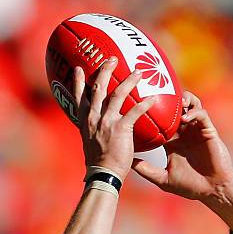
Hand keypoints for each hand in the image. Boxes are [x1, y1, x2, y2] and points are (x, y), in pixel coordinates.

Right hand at [73, 57, 154, 180]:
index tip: (78, 68)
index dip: (78, 81)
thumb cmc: (100, 163)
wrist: (103, 174)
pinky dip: (144, 103)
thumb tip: (100, 129)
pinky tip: (153, 98)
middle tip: (112, 59)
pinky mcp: (121, 128)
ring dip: (128, 80)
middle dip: (105, 70)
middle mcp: (94, 117)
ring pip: (117, 94)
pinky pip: (134, 111)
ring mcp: (107, 122)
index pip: (79, 97)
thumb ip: (94, 131)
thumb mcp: (91, 143)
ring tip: (138, 72)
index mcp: (85, 121)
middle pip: (98, 87)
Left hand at [132, 90, 232, 199]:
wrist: (212, 190)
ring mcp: (197, 131)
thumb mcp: (162, 178)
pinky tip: (185, 118)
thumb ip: (145, 170)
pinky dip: (193, 112)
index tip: (138, 104)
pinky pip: (201, 114)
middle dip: (167, 98)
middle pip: (175, 108)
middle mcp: (185, 133)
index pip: (161, 122)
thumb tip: (127, 162)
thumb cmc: (190, 186)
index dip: (151, 112)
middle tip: (153, 92)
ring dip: (183, 100)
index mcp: (173, 142)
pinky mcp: (209, 131)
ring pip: (190, 105)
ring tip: (174, 101)